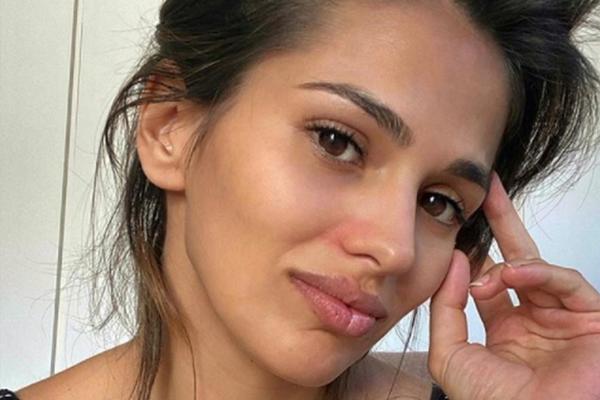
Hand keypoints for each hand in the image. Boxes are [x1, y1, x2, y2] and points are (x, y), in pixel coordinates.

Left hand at [428, 173, 599, 399]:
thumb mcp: (451, 355)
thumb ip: (445, 308)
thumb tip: (454, 263)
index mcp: (502, 329)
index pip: (486, 280)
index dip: (471, 256)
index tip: (456, 233)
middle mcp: (533, 319)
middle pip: (516, 259)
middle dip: (502, 224)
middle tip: (487, 190)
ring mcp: (562, 317)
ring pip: (540, 267)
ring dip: (513, 262)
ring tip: (495, 274)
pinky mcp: (589, 318)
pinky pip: (566, 281)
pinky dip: (540, 272)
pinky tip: (514, 274)